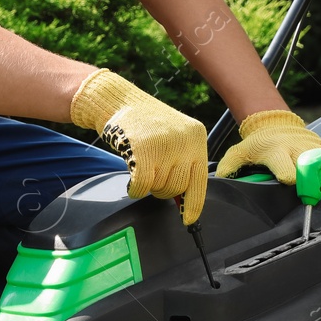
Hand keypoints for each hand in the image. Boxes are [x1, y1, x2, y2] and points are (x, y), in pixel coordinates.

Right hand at [70, 69, 208, 223]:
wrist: (120, 101)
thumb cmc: (147, 123)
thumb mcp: (175, 137)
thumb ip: (184, 163)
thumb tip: (185, 201)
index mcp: (197, 136)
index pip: (200, 180)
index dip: (194, 204)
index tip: (188, 218)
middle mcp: (185, 140)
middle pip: (177, 187)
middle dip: (162, 188)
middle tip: (152, 174)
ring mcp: (164, 144)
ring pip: (159, 187)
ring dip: (148, 184)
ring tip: (142, 165)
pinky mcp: (143, 150)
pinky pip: (142, 186)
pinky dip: (135, 189)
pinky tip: (131, 179)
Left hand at [214, 110, 320, 195]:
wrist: (275, 123)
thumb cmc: (259, 143)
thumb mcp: (241, 151)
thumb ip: (230, 165)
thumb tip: (218, 180)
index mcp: (275, 150)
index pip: (282, 161)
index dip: (286, 170)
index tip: (291, 180)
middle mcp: (296, 147)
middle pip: (309, 162)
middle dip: (317, 178)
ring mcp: (312, 147)